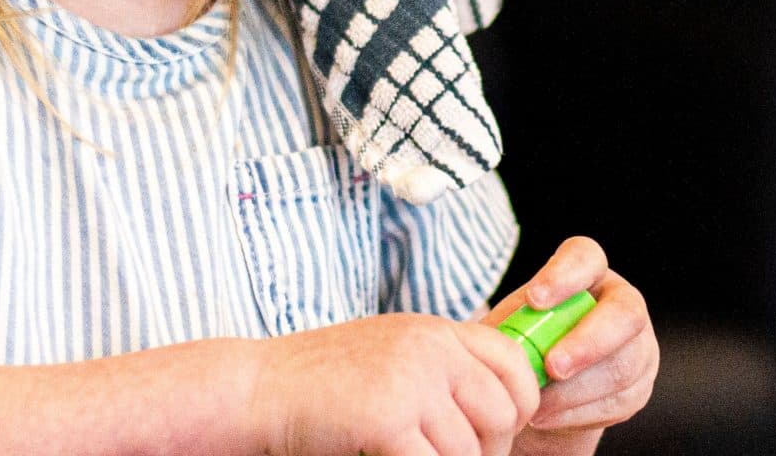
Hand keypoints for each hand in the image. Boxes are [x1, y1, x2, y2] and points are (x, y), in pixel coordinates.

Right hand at [252, 312, 539, 455]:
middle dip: (491, 450)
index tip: (499, 433)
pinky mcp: (387, 418)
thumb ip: (439, 367)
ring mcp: (410, 381)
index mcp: (436, 331)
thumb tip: (498, 406)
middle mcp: (431, 348)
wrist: (256, 389)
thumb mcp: (391, 354)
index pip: (515, 362)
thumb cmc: (320, 382)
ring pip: (469, 450)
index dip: (520, 405)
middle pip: (503, 412)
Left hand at [480, 236, 656, 451]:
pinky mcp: (637, 388)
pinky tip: (546, 416)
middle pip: (625, 315)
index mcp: (588, 273)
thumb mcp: (510, 327)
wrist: (542, 391)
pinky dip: (576, 414)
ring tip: (535, 404)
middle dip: (587, 343)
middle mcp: (622, 303)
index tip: (534, 300)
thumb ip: (505, 328)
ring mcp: (638, 348)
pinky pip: (616, 403)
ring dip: (575, 390)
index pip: (586, 258)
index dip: (565, 276)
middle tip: (552, 366)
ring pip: (622, 368)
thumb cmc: (524, 344)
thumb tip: (489, 340)